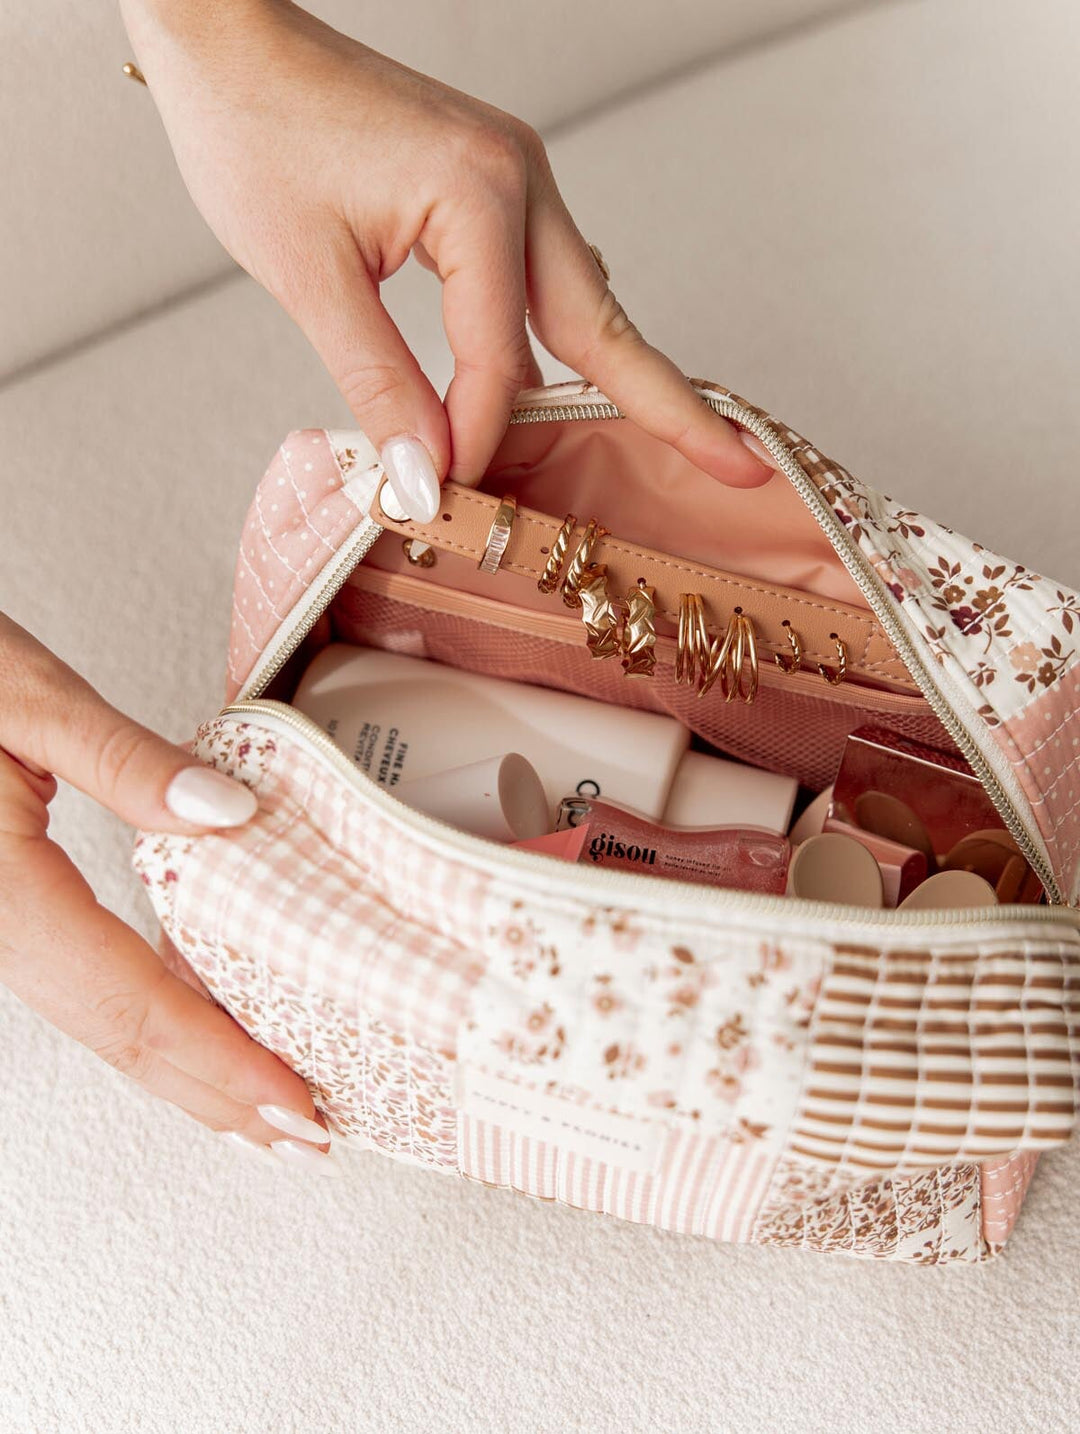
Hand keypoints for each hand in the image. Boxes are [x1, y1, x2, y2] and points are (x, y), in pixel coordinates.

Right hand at [0, 616, 333, 1167]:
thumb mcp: (25, 695)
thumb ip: (124, 761)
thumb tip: (228, 812)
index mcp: (1, 888)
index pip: (130, 1001)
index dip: (218, 1062)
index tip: (292, 1100)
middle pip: (115, 1035)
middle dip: (213, 1093)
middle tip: (302, 1133)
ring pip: (96, 1019)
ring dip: (184, 1065)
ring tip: (261, 1099)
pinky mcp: (5, 908)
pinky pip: (80, 984)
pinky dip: (148, 1017)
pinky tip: (194, 1024)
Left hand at [120, 0, 772, 518]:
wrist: (226, 41)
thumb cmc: (255, 133)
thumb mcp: (308, 276)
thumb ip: (378, 382)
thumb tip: (423, 477)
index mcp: (481, 195)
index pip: (502, 361)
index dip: (477, 439)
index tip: (445, 498)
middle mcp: (522, 180)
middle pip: (606, 324)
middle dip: (672, 405)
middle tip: (741, 465)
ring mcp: (517, 178)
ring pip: (584, 303)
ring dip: (619, 377)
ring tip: (683, 441)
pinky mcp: (494, 186)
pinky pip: (546, 282)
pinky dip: (559, 344)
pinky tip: (565, 391)